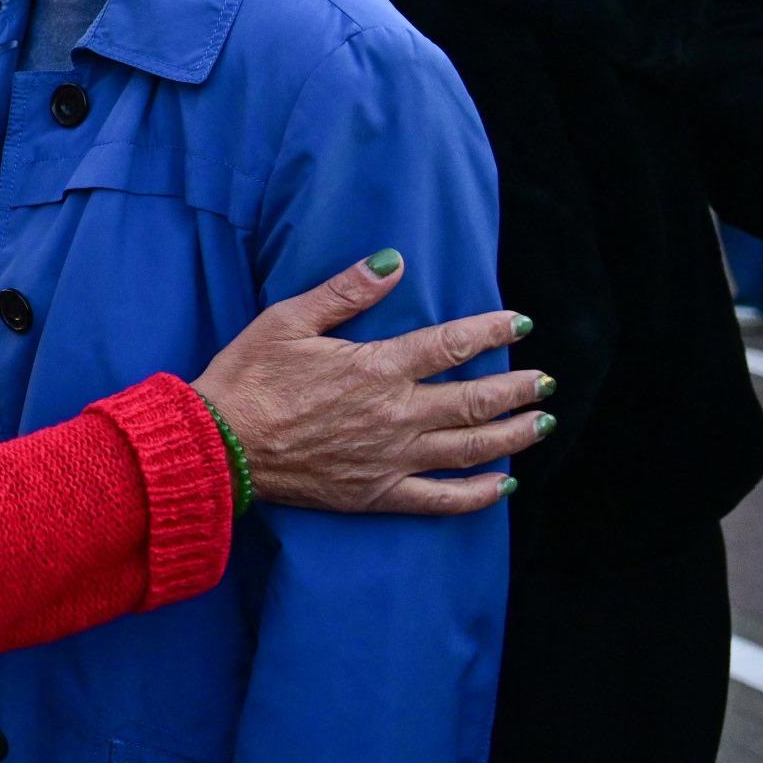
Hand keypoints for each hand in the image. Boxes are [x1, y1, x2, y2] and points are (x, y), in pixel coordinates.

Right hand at [193, 253, 547, 514]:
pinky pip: (442, 500)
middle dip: (520, 388)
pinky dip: (479, 495)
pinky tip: (503, 485)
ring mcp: (393, 459)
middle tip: (546, 380)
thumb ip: (345, 292)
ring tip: (542, 423)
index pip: (452, 344)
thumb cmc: (247, 376)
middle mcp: (397, 415)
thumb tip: (394, 261)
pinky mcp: (379, 494)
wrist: (217, 444)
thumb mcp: (287, 320)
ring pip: (472, 449)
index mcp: (378, 368)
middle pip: (477, 400)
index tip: (521, 324)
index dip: (492, 331)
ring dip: (515, 435)